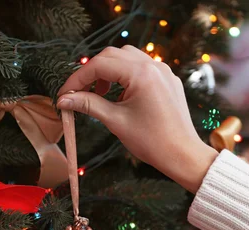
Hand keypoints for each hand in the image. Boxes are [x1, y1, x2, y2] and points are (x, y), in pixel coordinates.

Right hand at [57, 45, 218, 192]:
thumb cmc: (152, 141)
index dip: (77, 78)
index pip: (99, 65)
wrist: (183, 155)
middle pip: (112, 55)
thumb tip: (64, 99)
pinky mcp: (169, 80)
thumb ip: (89, 104)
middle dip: (93, 71)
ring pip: (128, 57)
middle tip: (80, 92)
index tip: (65, 93)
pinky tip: (121, 95)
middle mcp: (154, 66)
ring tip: (101, 93)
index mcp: (141, 73)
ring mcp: (164, 71)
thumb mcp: (116, 121)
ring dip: (110, 71)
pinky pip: (143, 67)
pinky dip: (126, 75)